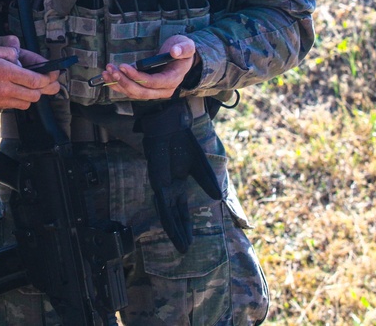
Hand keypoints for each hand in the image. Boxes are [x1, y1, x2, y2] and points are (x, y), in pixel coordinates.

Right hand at [0, 36, 60, 115]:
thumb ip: (7, 50)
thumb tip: (19, 53)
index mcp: (5, 73)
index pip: (36, 80)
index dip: (49, 78)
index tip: (54, 75)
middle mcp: (4, 90)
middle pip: (34, 95)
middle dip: (42, 89)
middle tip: (45, 83)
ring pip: (25, 104)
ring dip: (29, 96)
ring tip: (26, 87)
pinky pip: (11, 107)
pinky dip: (15, 101)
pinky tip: (9, 92)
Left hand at [97, 35, 196, 99]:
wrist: (182, 60)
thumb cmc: (183, 52)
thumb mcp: (187, 46)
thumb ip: (183, 48)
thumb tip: (174, 51)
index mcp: (172, 79)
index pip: (153, 82)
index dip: (137, 76)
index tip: (123, 66)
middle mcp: (163, 90)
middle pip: (141, 91)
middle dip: (124, 81)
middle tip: (112, 69)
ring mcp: (154, 92)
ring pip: (134, 93)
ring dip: (119, 84)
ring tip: (107, 72)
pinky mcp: (146, 90)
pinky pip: (131, 91)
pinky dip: (118, 86)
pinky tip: (108, 78)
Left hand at [135, 101, 221, 253]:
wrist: (171, 127)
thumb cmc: (182, 142)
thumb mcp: (200, 165)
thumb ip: (207, 181)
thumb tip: (218, 197)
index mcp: (178, 184)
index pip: (181, 210)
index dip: (185, 225)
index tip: (191, 241)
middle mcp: (169, 188)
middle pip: (174, 215)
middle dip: (180, 232)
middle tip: (185, 249)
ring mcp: (162, 186)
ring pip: (167, 214)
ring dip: (174, 230)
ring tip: (181, 246)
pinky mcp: (158, 182)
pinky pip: (162, 203)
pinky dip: (168, 217)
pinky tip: (173, 229)